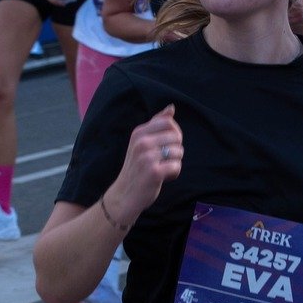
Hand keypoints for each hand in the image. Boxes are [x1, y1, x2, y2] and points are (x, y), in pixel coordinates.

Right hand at [105, 106, 183, 224]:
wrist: (124, 195)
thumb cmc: (136, 167)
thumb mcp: (141, 142)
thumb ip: (156, 124)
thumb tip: (171, 107)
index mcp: (138, 133)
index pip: (168, 122)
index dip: (174, 133)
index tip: (167, 144)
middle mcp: (141, 142)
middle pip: (177, 137)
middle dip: (176, 149)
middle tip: (164, 159)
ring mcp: (147, 157)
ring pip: (179, 152)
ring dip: (175, 162)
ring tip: (162, 168)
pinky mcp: (154, 172)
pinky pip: (177, 166)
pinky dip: (174, 173)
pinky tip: (163, 177)